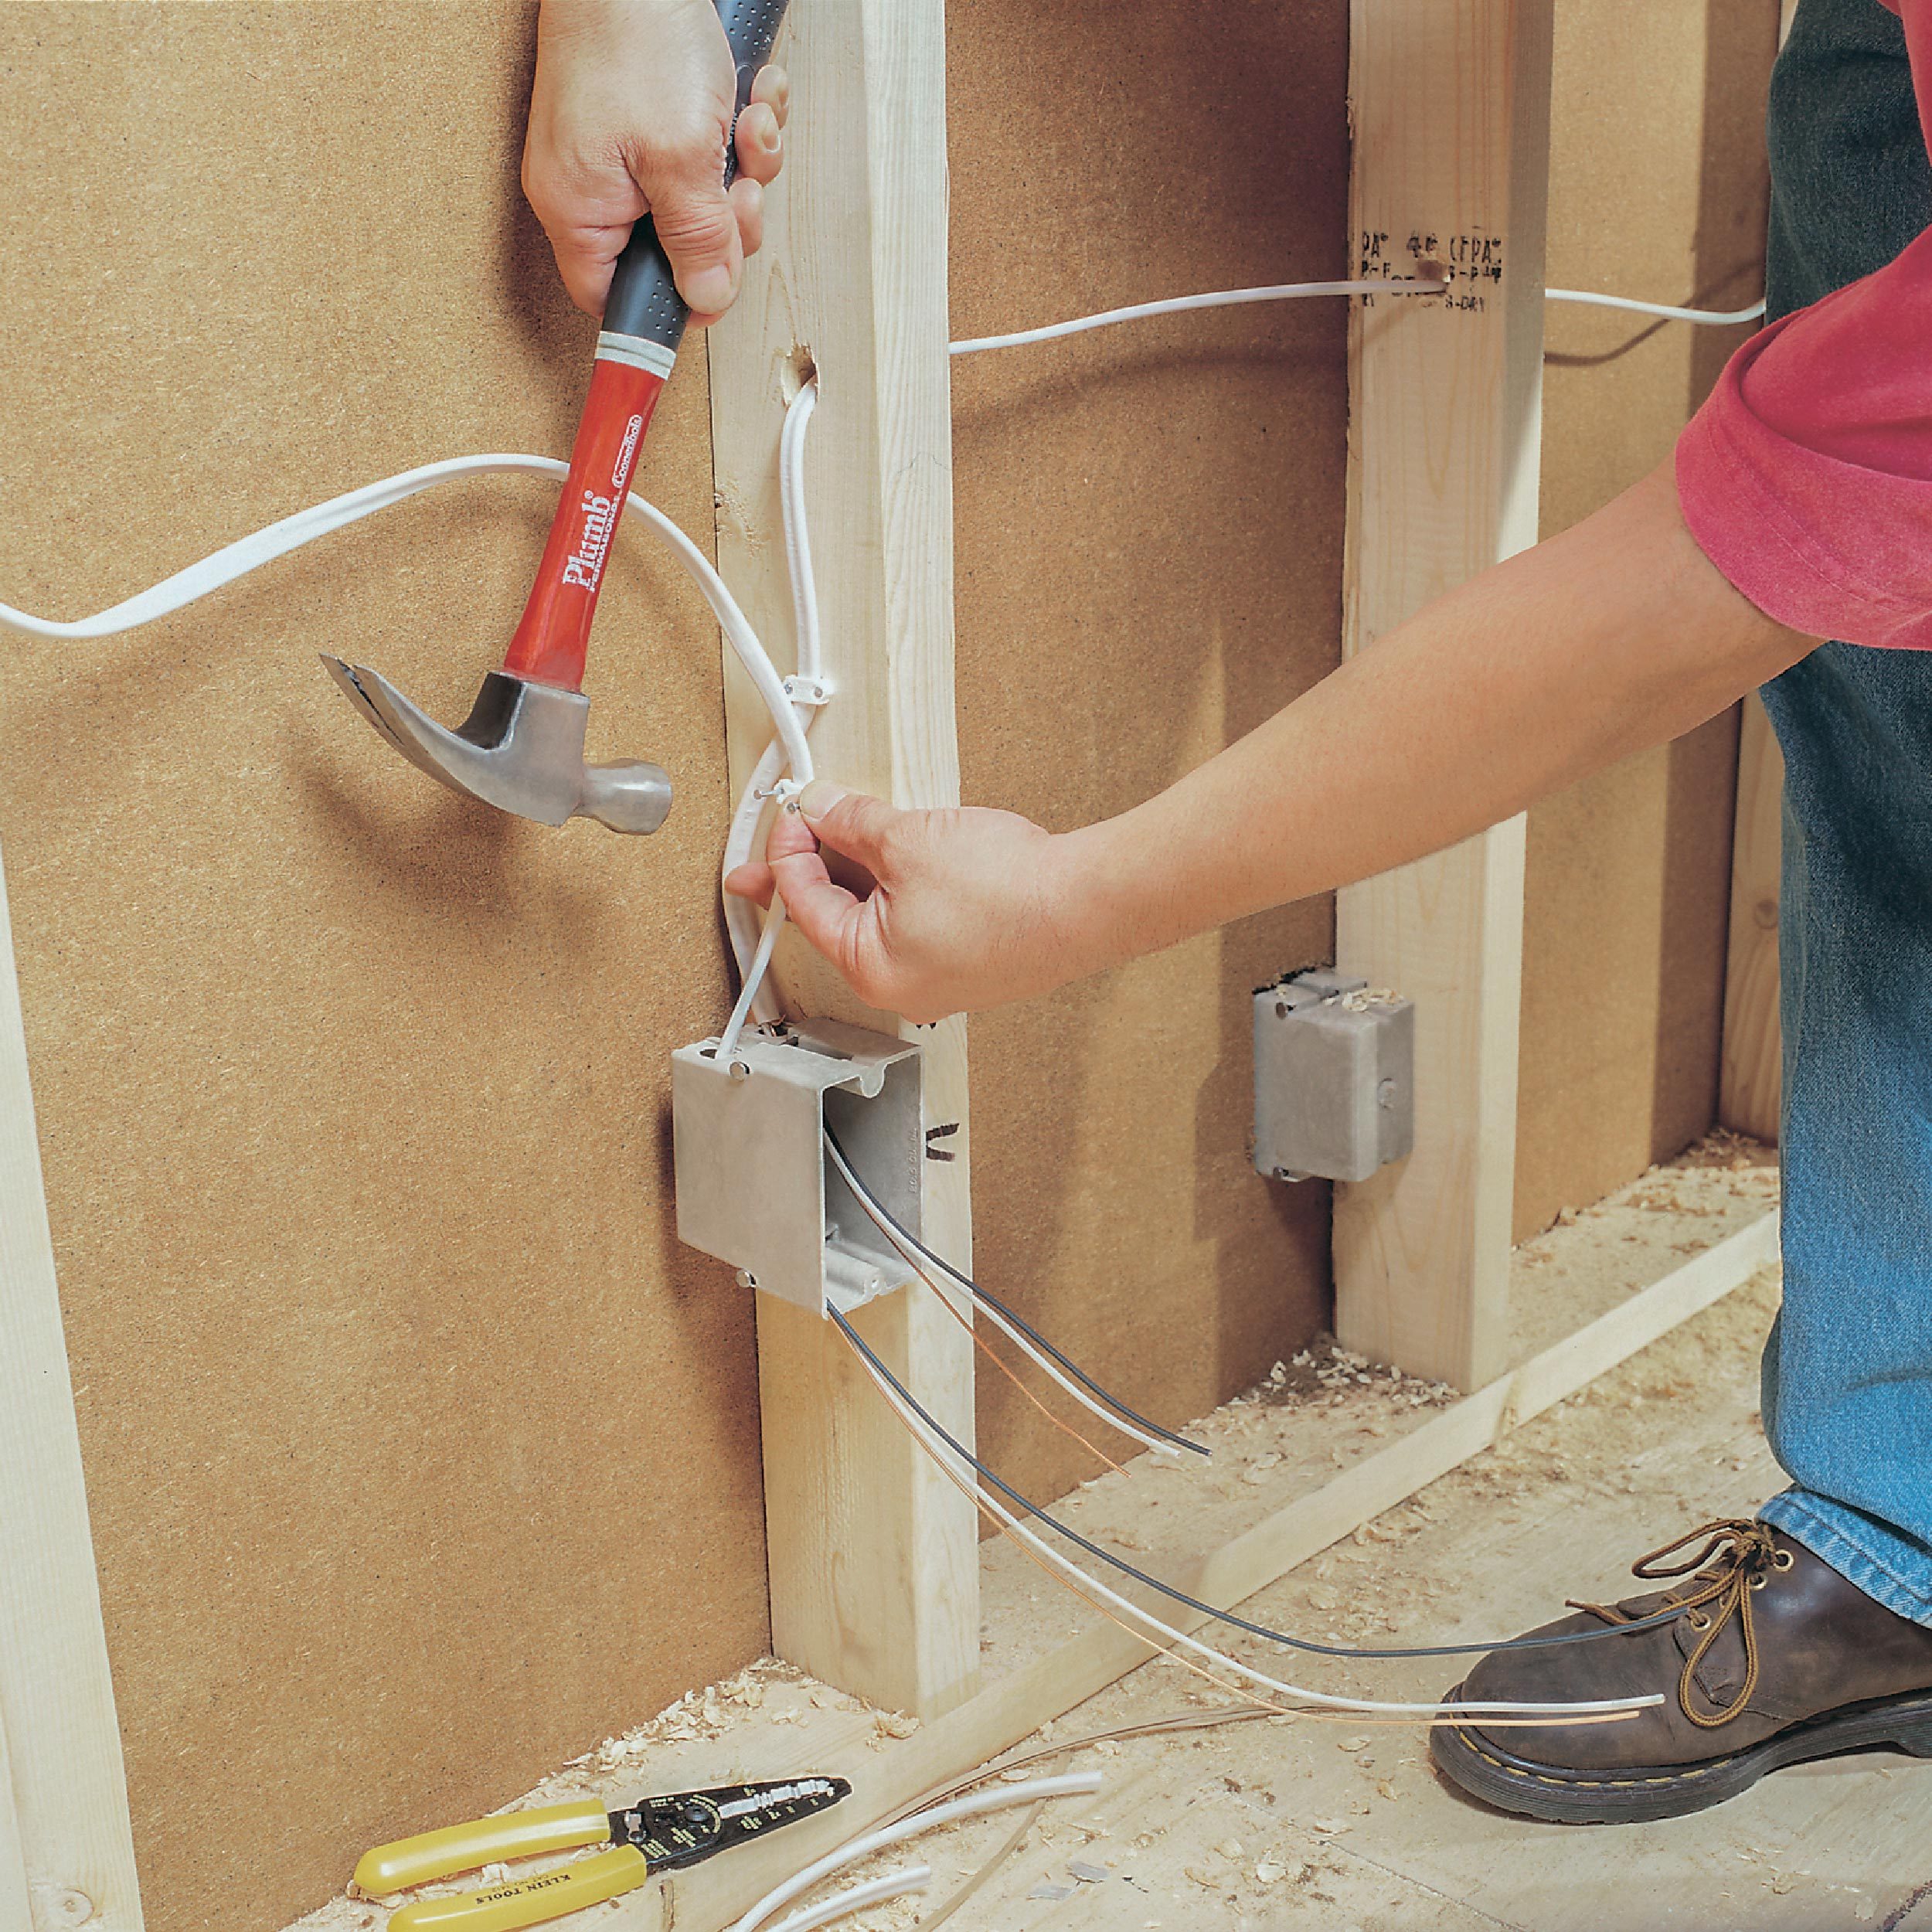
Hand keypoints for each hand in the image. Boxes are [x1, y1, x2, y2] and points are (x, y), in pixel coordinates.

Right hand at [523, 0, 788, 320]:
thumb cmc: (635, 34)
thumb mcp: (680, 157)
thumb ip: (698, 237)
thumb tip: (707, 298)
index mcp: (579, 210)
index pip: (618, 300)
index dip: (674, 303)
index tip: (715, 288)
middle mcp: (596, 187)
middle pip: (676, 255)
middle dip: (728, 225)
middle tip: (741, 192)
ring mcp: (625, 154)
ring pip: (703, 204)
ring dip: (744, 171)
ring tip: (746, 127)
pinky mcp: (655, 121)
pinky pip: (708, 155)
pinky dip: (739, 132)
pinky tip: (749, 101)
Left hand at [724, 782, 1104, 1021]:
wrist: (1085, 904)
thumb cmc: (1007, 892)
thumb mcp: (908, 839)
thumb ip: (853, 823)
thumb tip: (822, 809)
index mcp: (868, 969)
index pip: (803, 903)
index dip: (789, 849)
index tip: (793, 811)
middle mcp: (898, 986)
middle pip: (836, 915)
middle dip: (814, 865)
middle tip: (787, 836)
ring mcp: (935, 979)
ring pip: (878, 915)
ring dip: (862, 870)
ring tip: (850, 830)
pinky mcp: (968, 962)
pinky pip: (914, 921)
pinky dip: (900, 885)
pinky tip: (904, 852)